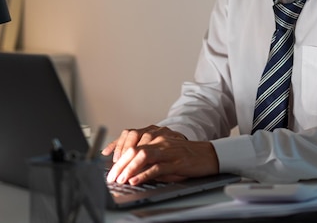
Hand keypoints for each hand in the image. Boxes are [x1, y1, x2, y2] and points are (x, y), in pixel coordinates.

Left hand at [103, 126, 218, 185]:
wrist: (209, 154)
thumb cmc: (186, 155)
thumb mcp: (165, 153)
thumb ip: (149, 158)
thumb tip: (132, 170)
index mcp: (156, 136)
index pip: (131, 138)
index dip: (117, 147)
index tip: (107, 158)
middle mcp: (160, 140)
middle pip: (134, 148)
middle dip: (120, 164)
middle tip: (111, 176)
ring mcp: (168, 151)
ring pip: (143, 156)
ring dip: (129, 168)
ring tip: (121, 179)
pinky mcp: (176, 163)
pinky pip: (157, 168)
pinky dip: (144, 175)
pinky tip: (135, 180)